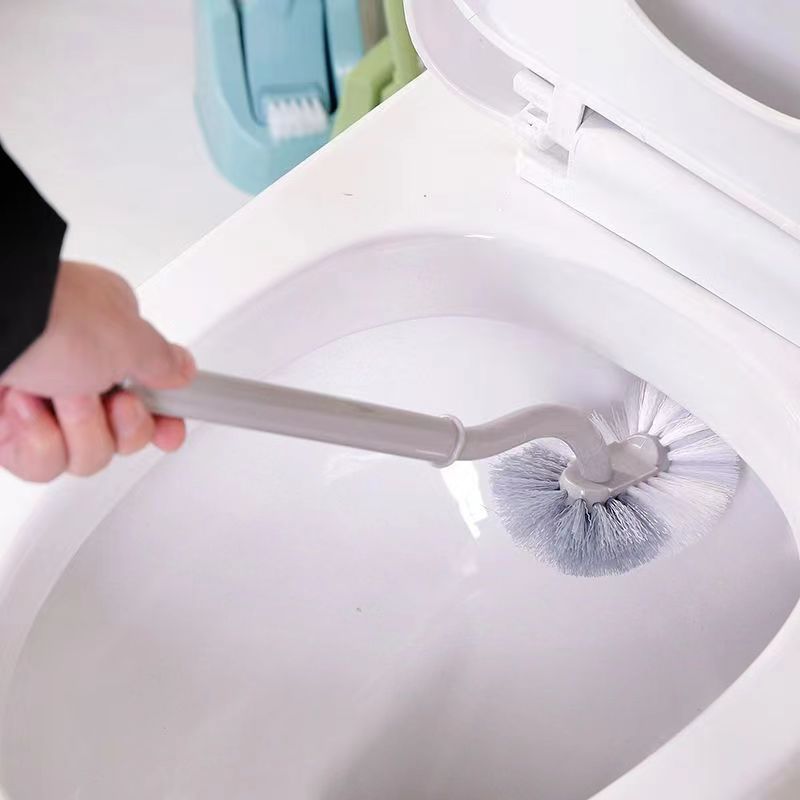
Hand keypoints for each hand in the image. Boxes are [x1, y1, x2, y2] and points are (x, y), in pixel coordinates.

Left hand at [0, 261, 195, 481]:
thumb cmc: (48, 318)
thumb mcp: (129, 336)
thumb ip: (163, 361)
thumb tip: (181, 370)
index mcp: (110, 338)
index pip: (151, 391)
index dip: (164, 418)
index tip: (171, 430)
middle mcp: (77, 370)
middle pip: (122, 435)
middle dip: (118, 424)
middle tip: (107, 399)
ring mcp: (42, 402)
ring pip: (84, 455)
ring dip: (77, 427)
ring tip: (56, 394)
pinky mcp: (7, 431)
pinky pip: (42, 464)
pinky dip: (37, 440)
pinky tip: (22, 409)